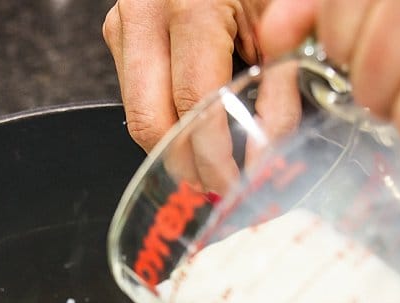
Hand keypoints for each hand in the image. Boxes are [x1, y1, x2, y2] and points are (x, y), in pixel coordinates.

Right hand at [104, 0, 302, 194]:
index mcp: (190, 6)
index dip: (213, 155)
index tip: (234, 183)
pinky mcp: (119, 29)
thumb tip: (270, 150)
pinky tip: (196, 125)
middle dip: (184, 165)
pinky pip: (137, 92)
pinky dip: (166, 116)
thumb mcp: (279, 15)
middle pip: (150, 120)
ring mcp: (124, 21)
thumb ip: (280, 83)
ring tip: (210, 163)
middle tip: (217, 187)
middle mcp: (145, 13)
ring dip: (173, 146)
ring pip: (137, 113)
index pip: (193, 104)